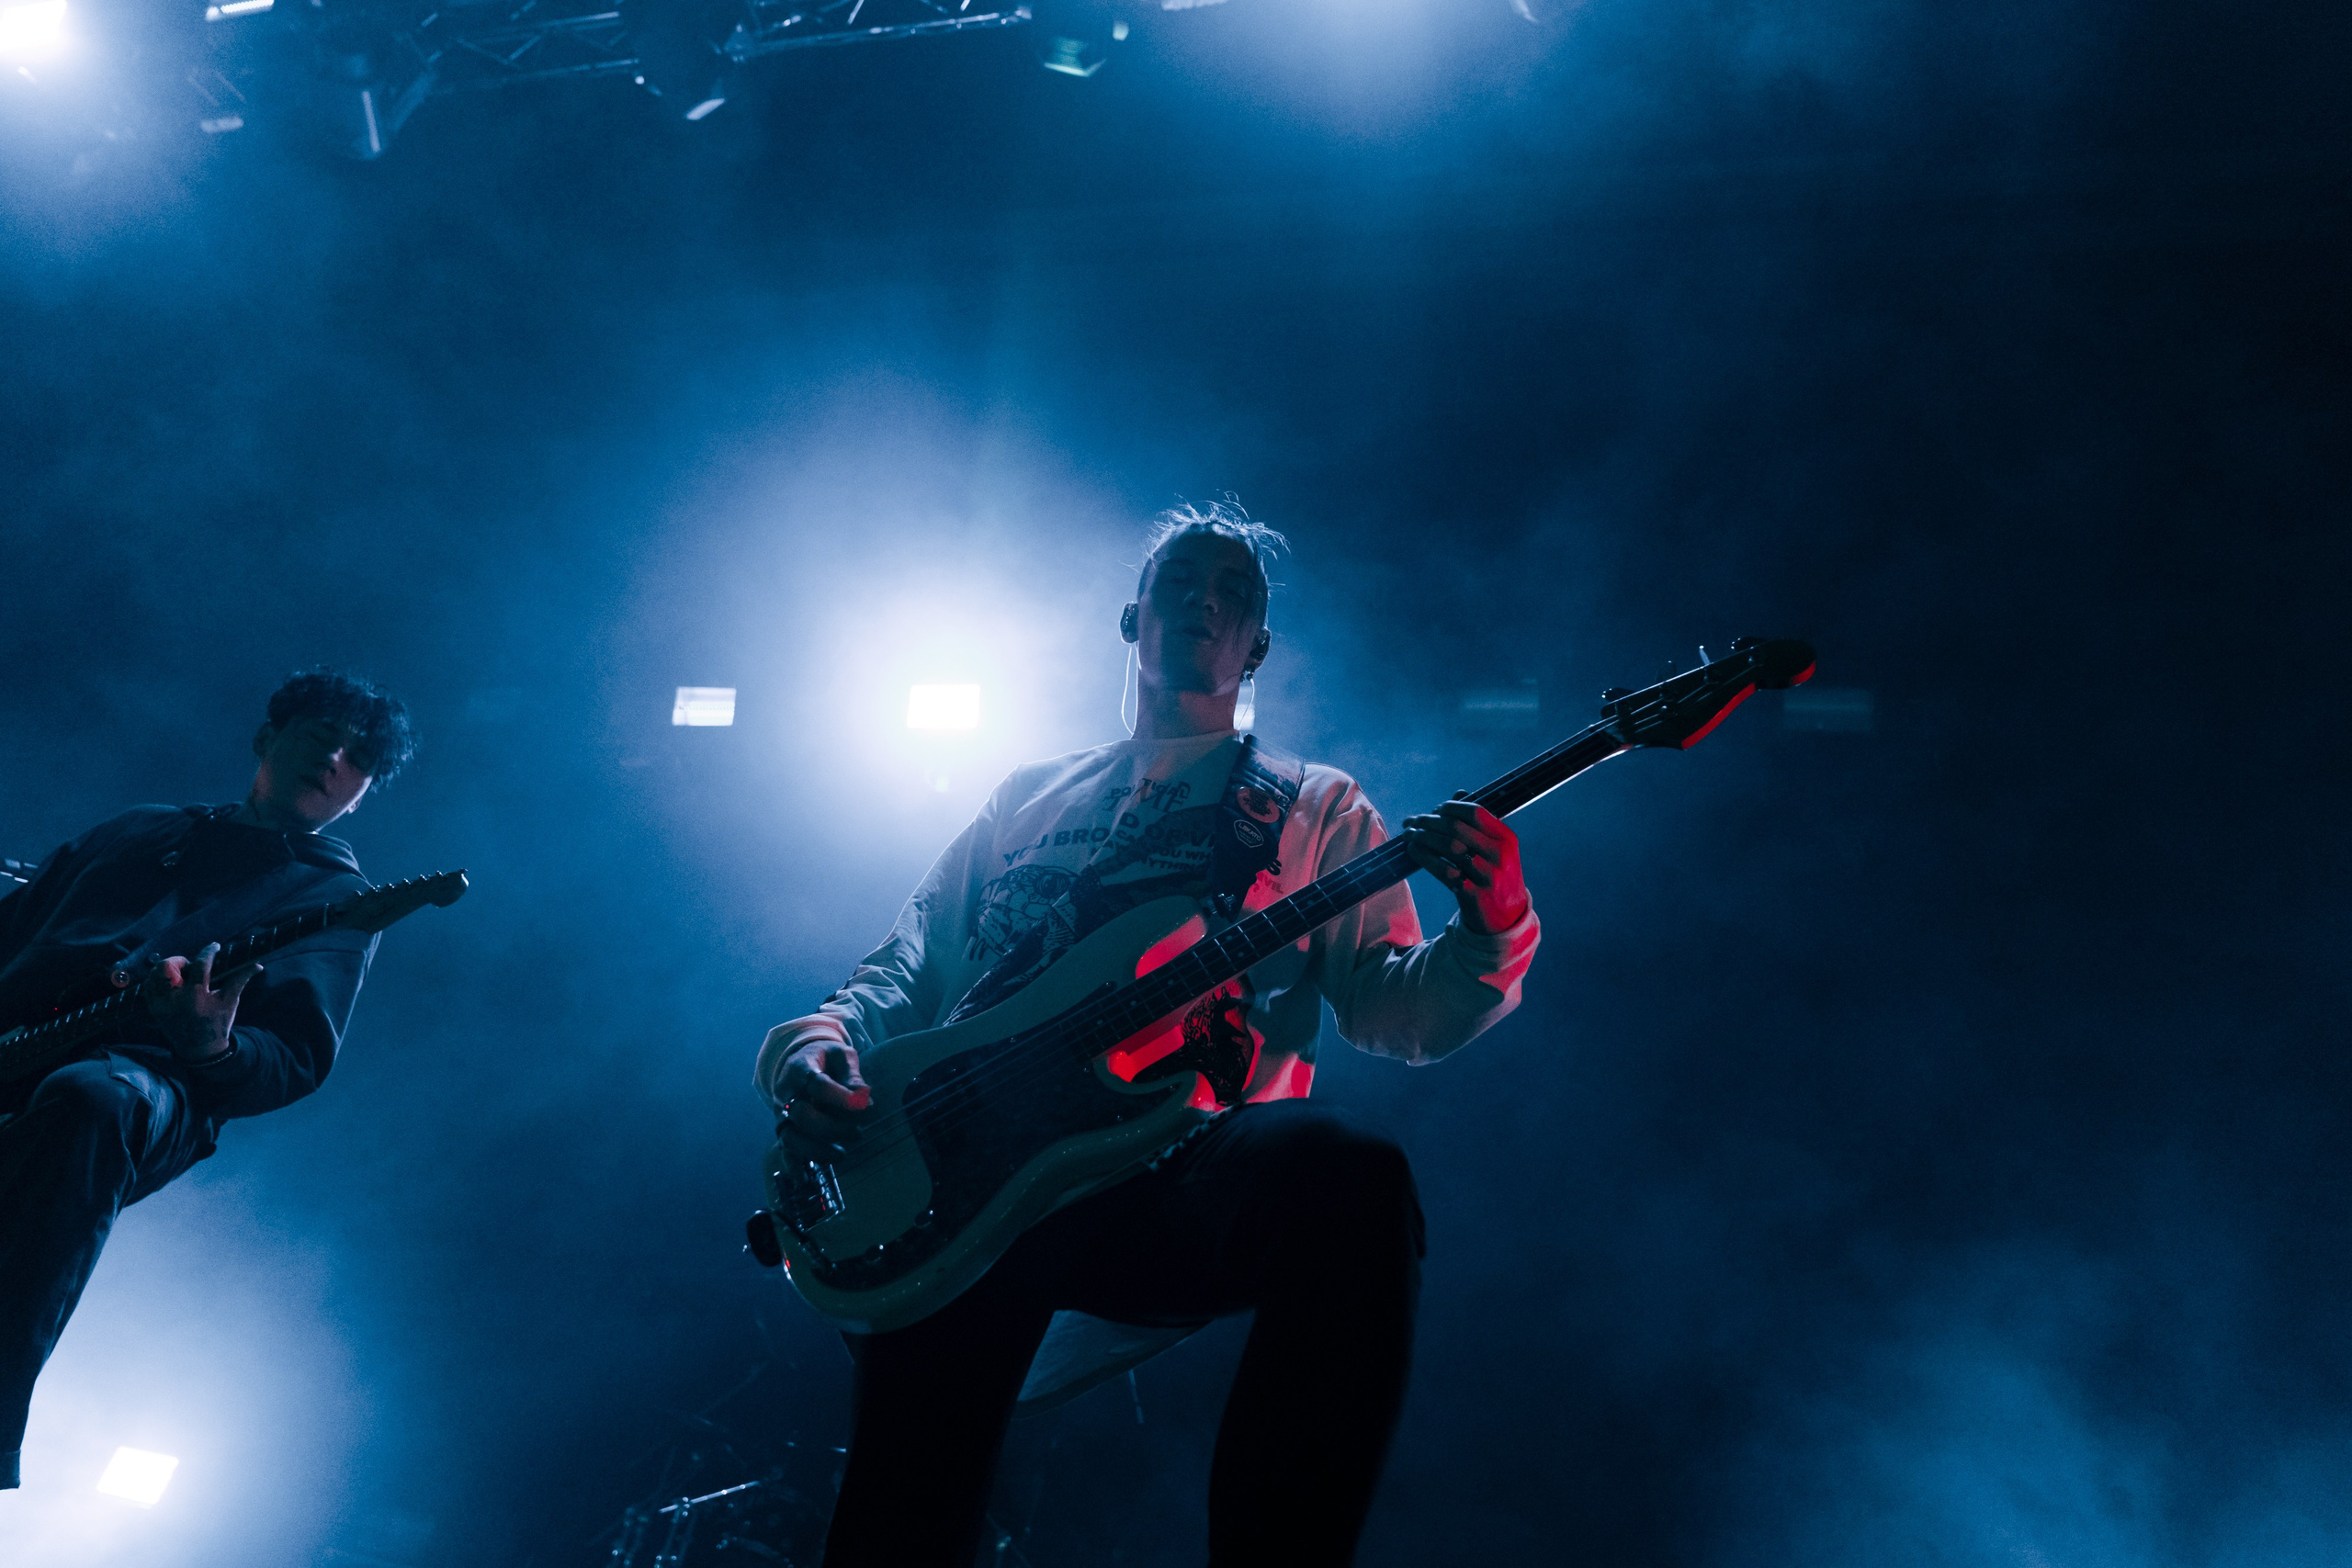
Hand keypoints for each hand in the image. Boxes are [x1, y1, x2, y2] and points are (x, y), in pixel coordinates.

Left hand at [145, 942, 259, 1062]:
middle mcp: (175, 999)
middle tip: (189, 966)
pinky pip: (148, 987)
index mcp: (197, 996)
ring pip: (154, 975)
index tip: (214, 947)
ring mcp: (161, 1004)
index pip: (200, 965)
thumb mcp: (230, 1002)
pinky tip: (169, 982)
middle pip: (166, 967)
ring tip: (179, 974)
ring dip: (166, 970)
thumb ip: (240, 980)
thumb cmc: (218, 1023)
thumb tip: (256, 965)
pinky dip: (157, 980)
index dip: (208, 952)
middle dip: (178, 961)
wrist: (200, 1049)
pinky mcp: (153, 1009)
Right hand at [776, 1035, 873, 1160]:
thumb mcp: (841, 1055)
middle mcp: (786, 1092)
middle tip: (858, 1133)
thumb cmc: (825, 1059)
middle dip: (831, 1127)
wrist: (799, 1060)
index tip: (864, 1104)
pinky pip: (784, 1149)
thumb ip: (852, 1074)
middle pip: (802, 1114)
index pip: (817, 1084)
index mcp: (801, 1068)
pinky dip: (793, 1164)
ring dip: (816, 1150)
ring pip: (790, 1136)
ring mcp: (782, 1112)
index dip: (839, 1097)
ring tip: (841, 1154)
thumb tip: (864, 1098)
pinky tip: (804, 1178)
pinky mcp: (783, 1128)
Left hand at [1403, 797, 1529, 934]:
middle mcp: (1499, 855)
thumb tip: (1459, 792)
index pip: (1474, 812)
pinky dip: (1425, 858)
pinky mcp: (1473, 894)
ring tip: (1409, 835)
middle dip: (1428, 821)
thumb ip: (1480, 822)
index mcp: (1506, 838)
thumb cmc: (1496, 876)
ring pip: (1448, 847)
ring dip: (1423, 837)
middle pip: (1456, 827)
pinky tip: (1414, 852)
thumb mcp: (1497, 849)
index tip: (1434, 810)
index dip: (1450, 808)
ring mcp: (1487, 876)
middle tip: (1412, 821)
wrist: (1506, 918)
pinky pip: (1443, 871)